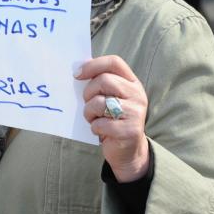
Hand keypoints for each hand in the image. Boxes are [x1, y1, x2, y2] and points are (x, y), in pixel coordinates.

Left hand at [75, 55, 149, 181]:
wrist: (128, 150)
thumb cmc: (113, 119)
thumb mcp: (110, 97)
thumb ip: (100, 83)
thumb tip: (78, 69)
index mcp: (132, 83)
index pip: (114, 62)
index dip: (93, 65)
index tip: (77, 74)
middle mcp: (137, 95)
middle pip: (104, 80)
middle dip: (88, 92)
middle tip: (87, 103)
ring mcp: (136, 113)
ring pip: (99, 102)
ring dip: (89, 112)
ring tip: (94, 118)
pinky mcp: (130, 131)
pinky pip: (101, 123)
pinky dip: (95, 127)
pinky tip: (100, 131)